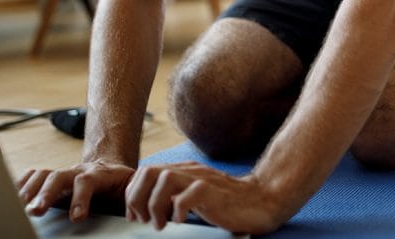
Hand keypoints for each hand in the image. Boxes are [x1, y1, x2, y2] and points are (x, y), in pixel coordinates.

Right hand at [17, 160, 134, 221]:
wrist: (112, 168)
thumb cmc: (121, 183)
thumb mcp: (130, 187)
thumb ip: (129, 196)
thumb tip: (134, 210)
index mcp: (99, 175)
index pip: (87, 182)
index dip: (80, 198)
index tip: (76, 217)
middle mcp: (78, 171)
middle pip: (60, 177)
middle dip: (47, 194)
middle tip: (35, 211)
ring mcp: (65, 173)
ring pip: (44, 175)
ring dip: (31, 190)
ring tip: (20, 205)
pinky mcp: (54, 177)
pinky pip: (36, 175)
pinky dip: (23, 184)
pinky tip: (13, 194)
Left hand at [125, 161, 283, 233]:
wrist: (261, 201)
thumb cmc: (229, 204)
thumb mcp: (196, 195)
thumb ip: (176, 194)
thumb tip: (148, 208)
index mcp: (183, 171)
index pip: (145, 172)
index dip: (133, 194)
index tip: (135, 215)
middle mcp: (190, 171)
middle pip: (148, 171)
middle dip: (137, 198)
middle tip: (143, 220)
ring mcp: (202, 178)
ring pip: (163, 179)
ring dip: (154, 205)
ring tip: (161, 224)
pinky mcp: (213, 191)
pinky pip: (186, 196)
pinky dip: (177, 211)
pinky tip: (181, 221)